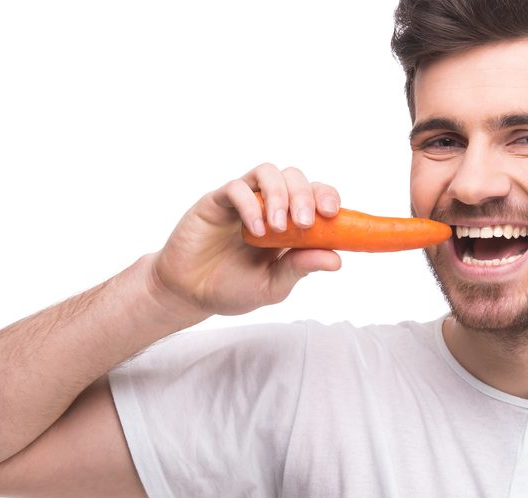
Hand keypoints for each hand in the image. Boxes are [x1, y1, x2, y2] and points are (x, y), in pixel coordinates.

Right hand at [148, 163, 342, 318]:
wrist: (190, 294)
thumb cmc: (232, 288)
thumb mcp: (273, 285)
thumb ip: (300, 268)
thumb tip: (337, 260)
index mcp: (288, 223)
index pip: (314, 195)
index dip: (327, 196)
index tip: (333, 213)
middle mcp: (267, 205)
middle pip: (294, 177)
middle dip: (305, 195)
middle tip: (304, 223)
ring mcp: (242, 201)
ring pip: (267, 172)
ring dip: (279, 195)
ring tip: (279, 227)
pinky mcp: (216, 202)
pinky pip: (236, 188)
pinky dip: (250, 205)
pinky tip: (254, 230)